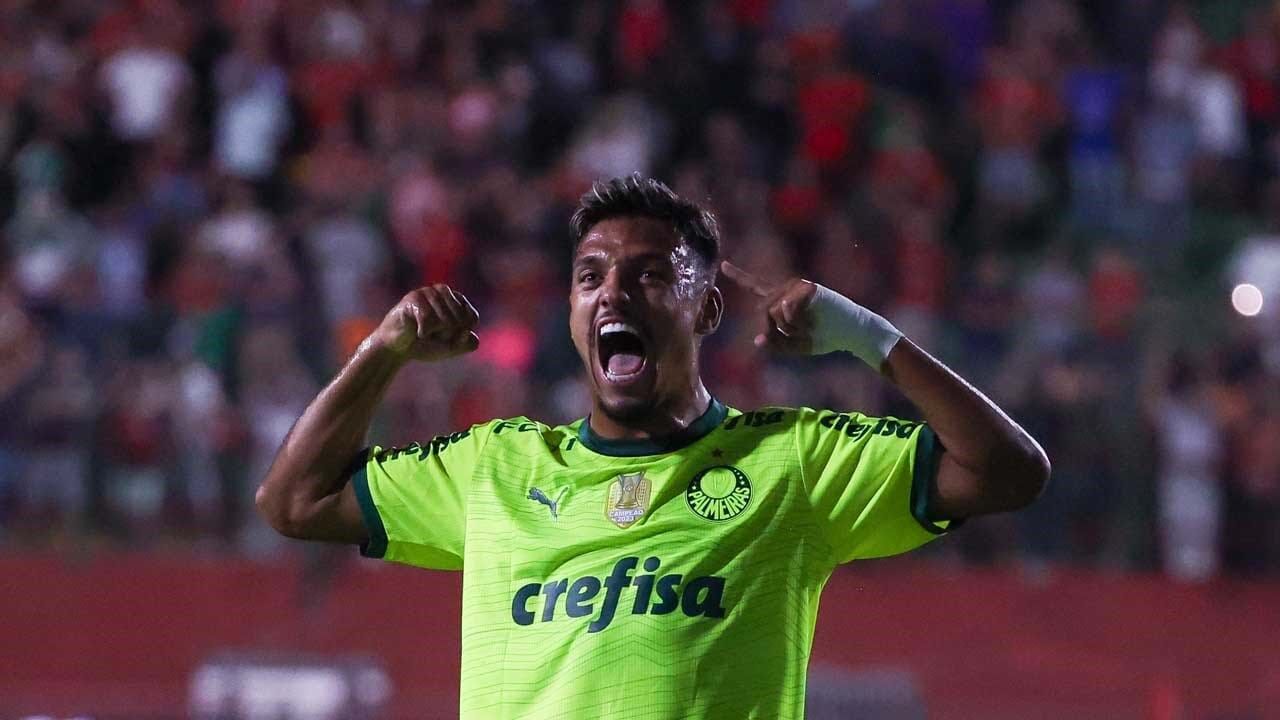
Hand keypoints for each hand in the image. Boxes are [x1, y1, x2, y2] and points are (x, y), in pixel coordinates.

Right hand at [373, 285, 479, 361]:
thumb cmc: (425, 344)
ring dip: (435, 335)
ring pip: (446, 321)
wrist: (396, 349)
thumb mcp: (451, 348)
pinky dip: (423, 332)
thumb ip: (466, 343)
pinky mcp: (413, 298)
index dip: (460, 335)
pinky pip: (428, 319)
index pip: (472, 318)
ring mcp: (428, 292)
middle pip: (460, 321)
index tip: (446, 336)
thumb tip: (467, 331)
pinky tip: (417, 332)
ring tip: (424, 333)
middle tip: (431, 335)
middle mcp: (444, 291)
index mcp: (457, 299)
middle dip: (447, 336)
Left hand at [721, 260, 903, 366]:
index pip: (757, 286)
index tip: (723, 265)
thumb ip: (776, 343)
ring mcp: (798, 286)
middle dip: (774, 330)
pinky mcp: (807, 288)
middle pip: (762, 310)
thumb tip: (757, 340)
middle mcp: (787, 288)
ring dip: (788, 328)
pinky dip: (796, 324)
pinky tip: (811, 324)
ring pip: (773, 311)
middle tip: (796, 336)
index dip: (739, 276)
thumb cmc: (826, 337)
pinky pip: (786, 310)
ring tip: (808, 328)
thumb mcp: (796, 345)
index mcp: (782, 298)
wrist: (852, 332)